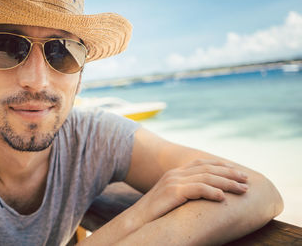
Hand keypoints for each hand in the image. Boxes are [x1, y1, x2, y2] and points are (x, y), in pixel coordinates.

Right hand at [133, 159, 248, 223]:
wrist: (137, 220)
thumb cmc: (156, 213)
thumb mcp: (172, 198)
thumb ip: (186, 192)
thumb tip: (205, 197)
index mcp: (176, 172)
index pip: (202, 163)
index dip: (221, 166)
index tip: (238, 172)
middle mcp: (175, 173)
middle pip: (208, 168)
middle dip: (229, 173)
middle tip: (246, 181)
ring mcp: (174, 181)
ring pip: (206, 177)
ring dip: (227, 183)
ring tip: (242, 190)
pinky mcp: (173, 191)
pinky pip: (198, 189)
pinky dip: (212, 191)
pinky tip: (223, 197)